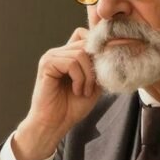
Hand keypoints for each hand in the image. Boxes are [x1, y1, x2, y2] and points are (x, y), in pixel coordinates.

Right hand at [13, 28, 101, 159]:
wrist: (55, 124)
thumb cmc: (72, 107)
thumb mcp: (94, 84)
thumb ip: (100, 66)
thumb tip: (113, 49)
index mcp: (68, 55)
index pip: (85, 35)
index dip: (98, 47)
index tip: (107, 64)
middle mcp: (59, 52)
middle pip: (86, 43)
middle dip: (95, 65)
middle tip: (92, 87)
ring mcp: (51, 56)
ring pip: (81, 53)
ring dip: (88, 76)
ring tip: (83, 91)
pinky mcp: (47, 64)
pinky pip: (72, 63)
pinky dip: (79, 79)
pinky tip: (76, 90)